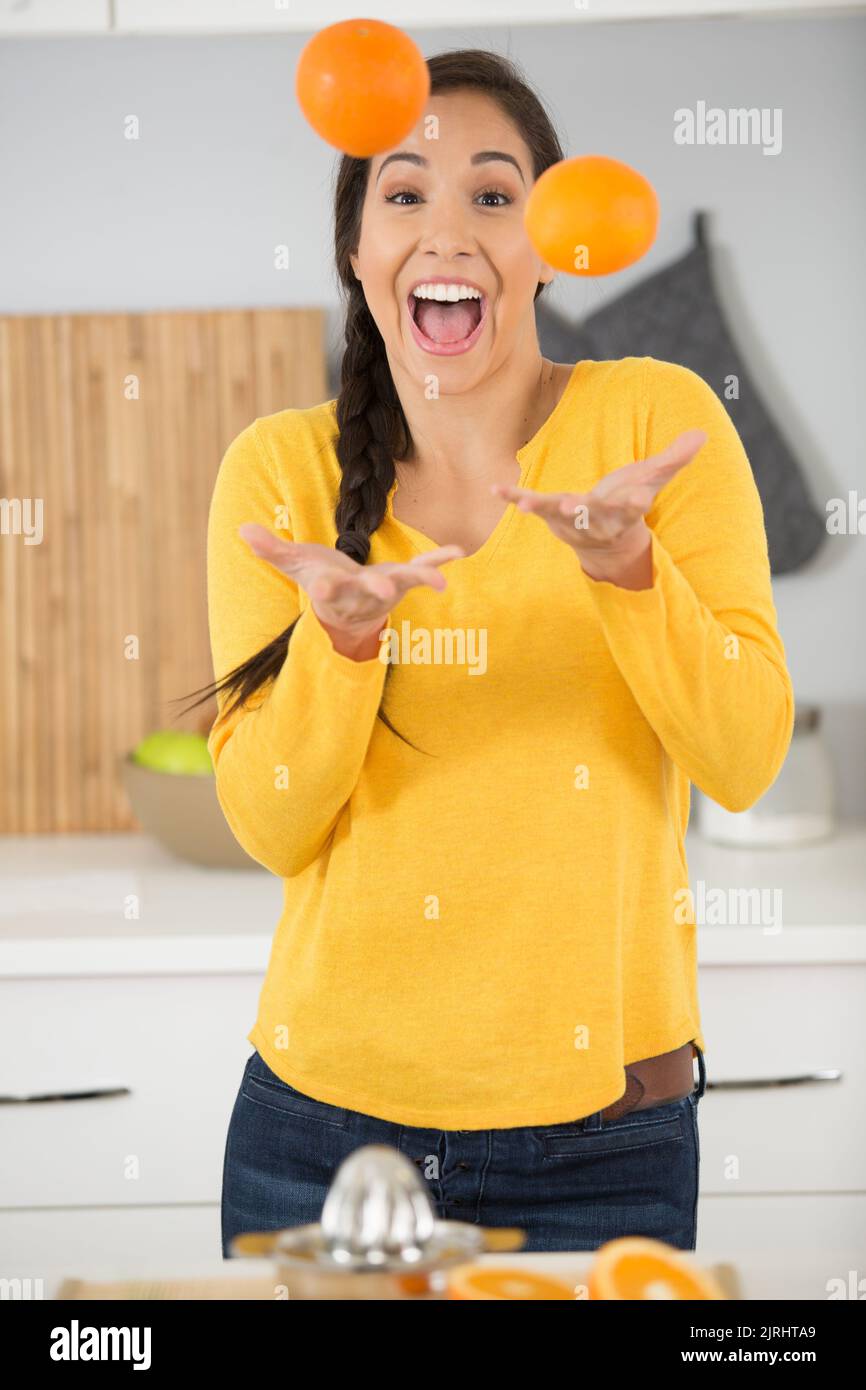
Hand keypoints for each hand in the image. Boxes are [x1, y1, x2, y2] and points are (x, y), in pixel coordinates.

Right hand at [238, 524, 463, 641]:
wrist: (347, 607)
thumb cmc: (320, 579)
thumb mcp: (295, 563)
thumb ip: (271, 549)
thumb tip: (242, 529)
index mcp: (332, 589)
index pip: (326, 590)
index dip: (324, 589)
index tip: (320, 589)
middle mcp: (361, 593)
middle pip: (367, 591)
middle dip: (373, 588)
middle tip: (382, 586)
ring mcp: (385, 588)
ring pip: (401, 583)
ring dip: (419, 580)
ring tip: (440, 583)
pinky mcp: (402, 581)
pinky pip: (422, 570)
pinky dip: (439, 562)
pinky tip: (458, 552)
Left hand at [491, 429, 706, 584]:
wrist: (606, 546)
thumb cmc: (628, 505)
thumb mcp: (652, 481)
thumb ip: (673, 459)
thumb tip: (702, 433)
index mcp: (625, 512)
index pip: (634, 508)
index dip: (636, 502)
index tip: (641, 499)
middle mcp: (598, 521)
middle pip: (593, 516)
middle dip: (585, 511)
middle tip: (575, 505)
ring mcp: (572, 522)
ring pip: (559, 516)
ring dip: (544, 509)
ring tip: (528, 504)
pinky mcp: (552, 517)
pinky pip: (532, 507)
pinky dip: (513, 498)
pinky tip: (496, 489)